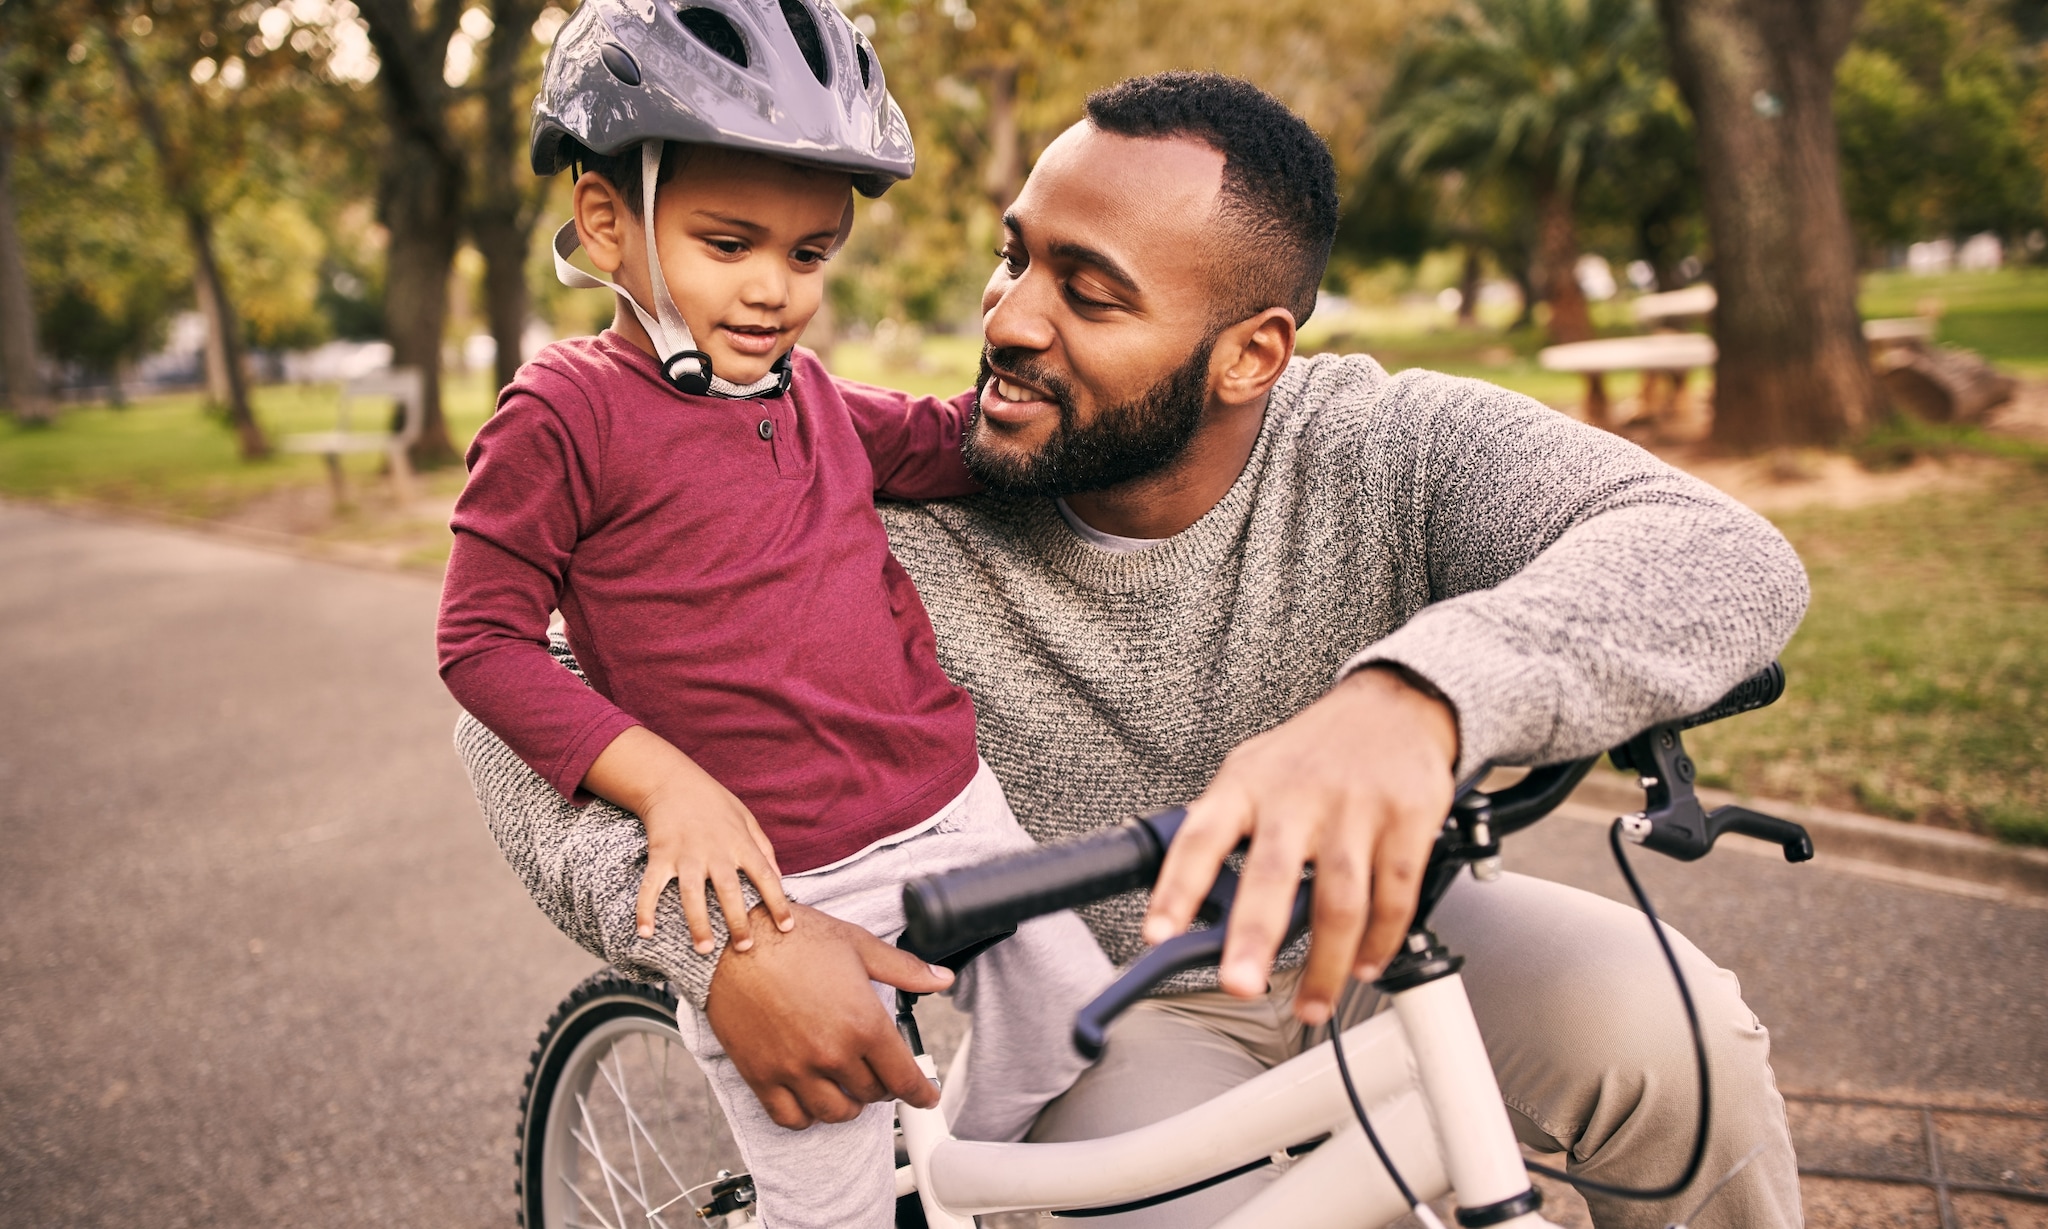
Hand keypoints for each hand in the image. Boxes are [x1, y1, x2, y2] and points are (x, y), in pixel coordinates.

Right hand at [582, 726, 793, 952]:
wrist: (673, 781)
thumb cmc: (715, 803)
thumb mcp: (746, 819)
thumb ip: (764, 848)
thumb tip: (780, 878)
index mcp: (740, 843)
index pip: (766, 876)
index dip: (778, 902)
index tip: (786, 928)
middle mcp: (715, 851)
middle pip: (729, 890)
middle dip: (737, 921)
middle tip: (744, 948)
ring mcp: (686, 854)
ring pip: (692, 894)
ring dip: (698, 923)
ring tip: (704, 950)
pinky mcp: (660, 855)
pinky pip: (651, 886)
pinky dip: (645, 909)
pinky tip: (645, 933)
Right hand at [706, 904, 954, 1128]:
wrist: (731, 941)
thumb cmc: (793, 938)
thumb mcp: (857, 945)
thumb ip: (903, 969)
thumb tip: (941, 980)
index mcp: (863, 1022)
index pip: (904, 1077)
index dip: (921, 1093)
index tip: (926, 1097)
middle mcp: (832, 1053)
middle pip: (872, 1095)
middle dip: (882, 1087)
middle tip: (879, 1073)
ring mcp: (795, 1070)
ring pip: (836, 1113)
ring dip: (849, 1105)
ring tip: (848, 1087)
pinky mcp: (762, 1076)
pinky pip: (791, 1119)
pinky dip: (807, 1116)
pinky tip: (812, 1098)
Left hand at [1142, 666, 1457, 1025]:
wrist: (1394, 706)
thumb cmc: (1312, 752)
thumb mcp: (1252, 773)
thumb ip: (1224, 832)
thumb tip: (1188, 907)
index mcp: (1245, 785)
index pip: (1199, 839)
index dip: (1175, 889)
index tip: (1157, 935)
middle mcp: (1297, 796)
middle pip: (1272, 874)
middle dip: (1253, 936)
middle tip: (1238, 984)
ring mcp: (1355, 808)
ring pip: (1340, 900)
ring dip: (1325, 964)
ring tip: (1312, 1005)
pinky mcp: (1407, 821)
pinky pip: (1395, 897)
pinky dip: (1380, 942)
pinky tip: (1365, 965)